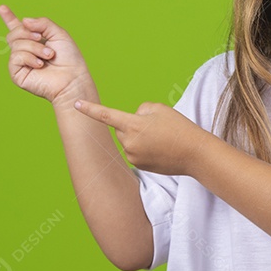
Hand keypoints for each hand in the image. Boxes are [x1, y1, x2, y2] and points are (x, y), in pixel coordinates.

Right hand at [0, 5, 91, 103]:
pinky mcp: (17, 74)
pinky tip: (40, 65)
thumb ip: (42, 23)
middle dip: (28, 33)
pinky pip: (16, 57)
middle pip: (14, 33)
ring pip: (16, 44)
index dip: (9, 17)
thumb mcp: (58, 34)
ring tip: (49, 56)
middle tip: (42, 38)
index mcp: (34, 40)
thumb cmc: (69, 58)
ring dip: (35, 47)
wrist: (72, 79)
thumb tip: (23, 21)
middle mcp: (25, 51)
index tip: (1, 7)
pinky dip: (30, 58)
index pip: (18, 28)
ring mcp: (20, 63)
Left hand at [73, 101, 211, 175]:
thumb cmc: (179, 128)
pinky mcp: (138, 165)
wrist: (194, 154)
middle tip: (156, 126)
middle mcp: (129, 142)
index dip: (90, 109)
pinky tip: (160, 149)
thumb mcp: (160, 108)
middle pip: (121, 127)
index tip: (76, 104)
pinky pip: (135, 151)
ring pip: (129, 139)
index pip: (106, 115)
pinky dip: (144, 148)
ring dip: (139, 136)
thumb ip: (141, 110)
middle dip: (133, 124)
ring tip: (161, 139)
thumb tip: (133, 119)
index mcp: (133, 124)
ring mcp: (133, 156)